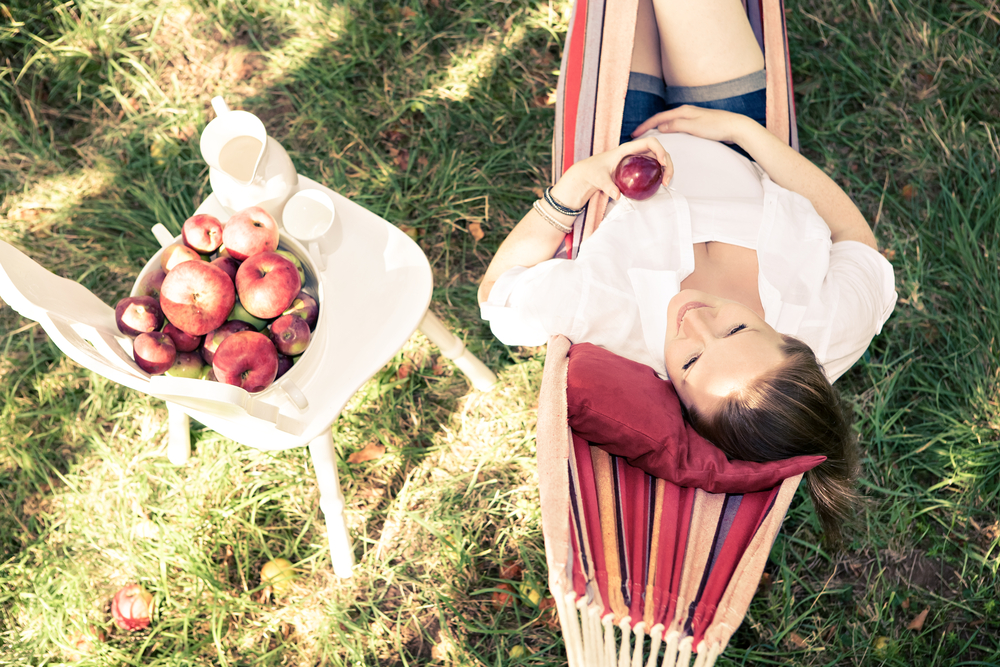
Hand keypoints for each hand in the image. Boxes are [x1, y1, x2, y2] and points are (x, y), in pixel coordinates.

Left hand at [554, 136, 673, 203]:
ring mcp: (638, 160)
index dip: (660, 150)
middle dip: (668, 164)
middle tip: (666, 181)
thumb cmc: (592, 172)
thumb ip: (607, 186)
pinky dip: (659, 175)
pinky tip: (659, 186)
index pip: (650, 142)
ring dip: (666, 170)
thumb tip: (617, 195)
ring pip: (658, 160)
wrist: (588, 174)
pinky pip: (653, 169)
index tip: (662, 163)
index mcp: (627, 149)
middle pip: (659, 152)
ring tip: (665, 184)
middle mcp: (635, 152)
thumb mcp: (599, 178)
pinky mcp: (638, 168)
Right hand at [631, 105, 748, 143]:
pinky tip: (668, 138)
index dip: (645, 126)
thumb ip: (676, 125)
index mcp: (682, 111)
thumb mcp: (693, 126)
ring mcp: (691, 117)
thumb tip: (660, 127)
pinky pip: (677, 127)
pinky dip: (668, 131)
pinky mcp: (697, 124)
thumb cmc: (716, 126)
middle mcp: (685, 112)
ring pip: (669, 123)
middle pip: (662, 119)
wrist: (735, 126)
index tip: (635, 134)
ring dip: (658, 129)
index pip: (658, 118)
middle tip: (638, 135)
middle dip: (649, 126)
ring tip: (649, 137)